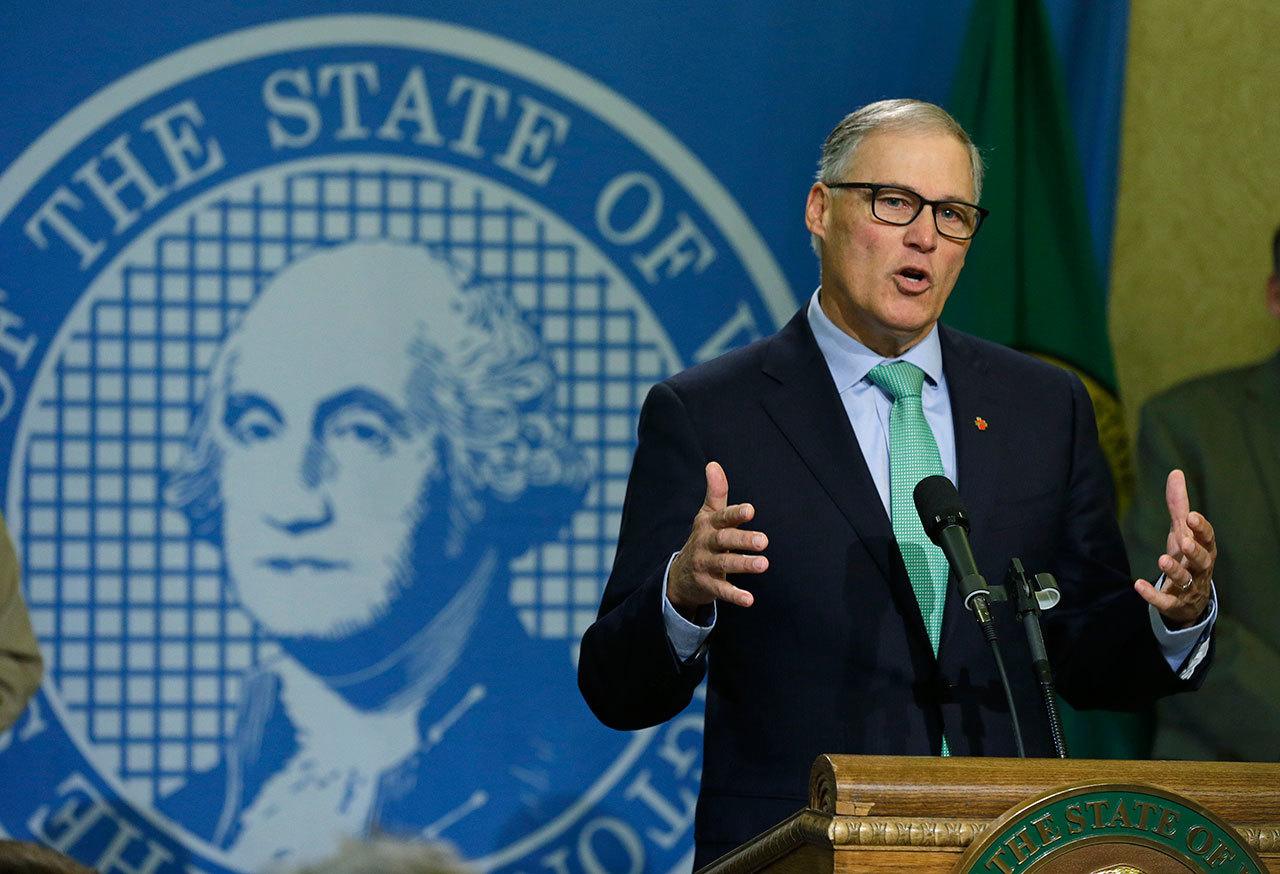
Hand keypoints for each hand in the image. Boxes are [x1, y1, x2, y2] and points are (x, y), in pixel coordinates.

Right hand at [667, 461, 768, 614]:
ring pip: (723, 564)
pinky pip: (720, 591)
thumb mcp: (706, 516)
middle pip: (724, 540)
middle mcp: (705, 543)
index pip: (722, 517)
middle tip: (764, 541)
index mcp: (708, 525)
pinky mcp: (706, 586)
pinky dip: (734, 595)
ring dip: (743, 564)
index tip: (751, 510)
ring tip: (763, 564)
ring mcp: (704, 565)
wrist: (679, 575)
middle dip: (742, 540)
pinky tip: (749, 600)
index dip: (735, 514)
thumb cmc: (703, 539)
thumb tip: (713, 464)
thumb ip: (716, 492)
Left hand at [1133, 469, 1215, 628]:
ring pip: (1186, 580)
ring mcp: (1189, 587)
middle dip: (1195, 551)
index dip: (1201, 529)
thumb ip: (1178, 505)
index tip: (1191, 517)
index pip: (1208, 538)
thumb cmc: (1187, 557)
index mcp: (1204, 549)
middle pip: (1203, 561)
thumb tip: (1176, 472)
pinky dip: (1153, 594)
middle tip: (1184, 541)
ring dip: (1175, 571)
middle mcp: (1200, 569)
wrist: (1189, 598)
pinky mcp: (1174, 604)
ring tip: (1162, 560)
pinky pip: (1165, 601)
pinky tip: (1138, 585)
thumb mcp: (1182, 531)